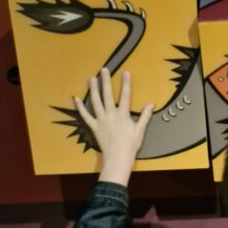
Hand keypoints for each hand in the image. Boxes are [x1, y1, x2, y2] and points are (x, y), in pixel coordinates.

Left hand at [74, 69, 153, 184]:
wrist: (117, 158)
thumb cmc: (130, 145)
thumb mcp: (140, 130)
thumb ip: (145, 116)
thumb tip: (151, 104)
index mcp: (123, 114)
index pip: (125, 96)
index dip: (126, 84)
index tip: (125, 72)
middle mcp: (110, 114)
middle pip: (108, 95)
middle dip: (106, 81)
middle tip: (103, 70)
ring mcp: (100, 120)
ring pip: (95, 102)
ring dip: (93, 89)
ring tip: (91, 78)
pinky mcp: (94, 127)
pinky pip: (85, 116)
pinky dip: (80, 107)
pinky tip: (76, 99)